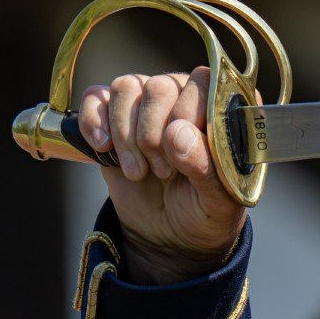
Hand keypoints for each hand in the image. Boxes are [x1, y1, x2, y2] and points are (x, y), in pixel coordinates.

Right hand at [78, 67, 247, 283]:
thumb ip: (206, 166)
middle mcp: (189, 96)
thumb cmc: (206, 210)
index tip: (185, 157)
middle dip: (154, 135)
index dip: (188, 117)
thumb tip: (178, 133)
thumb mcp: (218, 199)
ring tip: (139, 172)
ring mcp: (150, 104)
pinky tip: (105, 149)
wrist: (170, 235)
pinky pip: (95, 96)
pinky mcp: (115, 118)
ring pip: (126, 88)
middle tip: (164, 172)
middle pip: (160, 86)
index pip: (204, 83)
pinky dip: (94, 122)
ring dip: (126, 135)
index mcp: (225, 110)